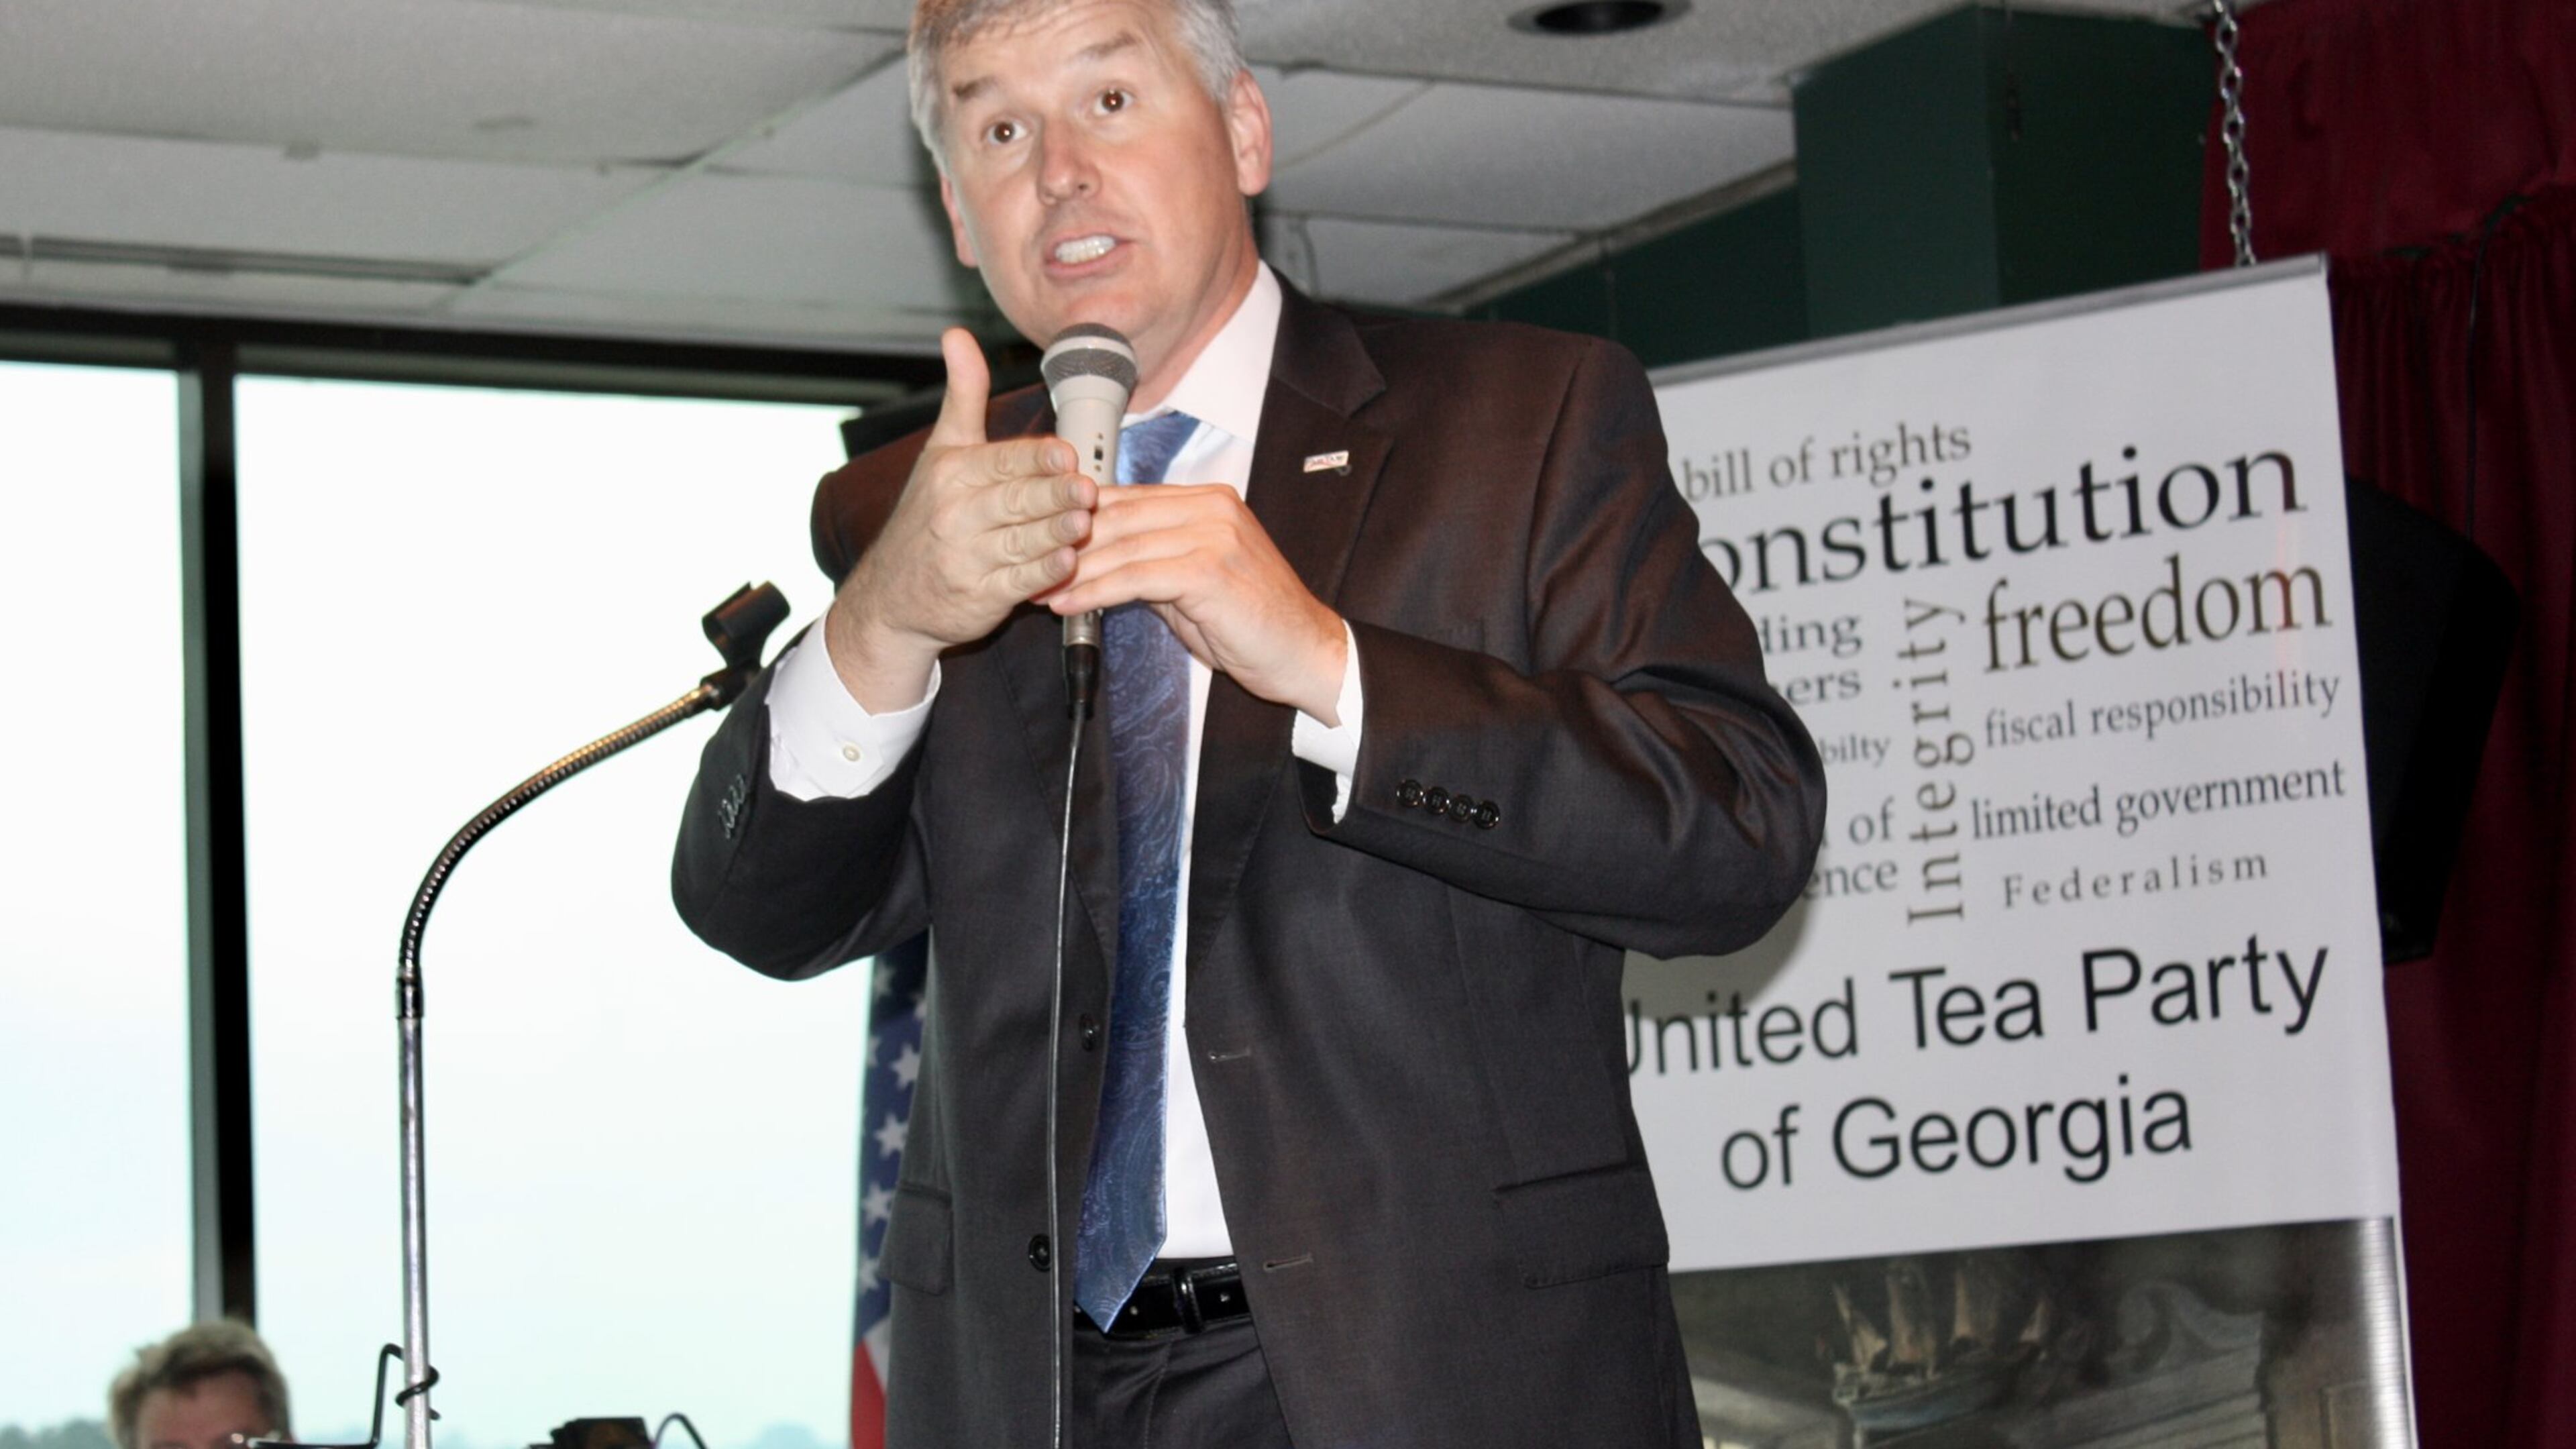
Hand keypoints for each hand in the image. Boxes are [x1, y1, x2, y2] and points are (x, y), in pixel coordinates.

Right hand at [828, 329, 1095, 710]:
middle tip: (1086, 488)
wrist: (891, 597)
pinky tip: (1067, 563)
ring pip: (1019, 541)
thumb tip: (957, 334)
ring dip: (1053, 533)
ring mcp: (966, 558)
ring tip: (1084, 523)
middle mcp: (955, 514)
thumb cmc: (927, 516)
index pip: (1000, 460)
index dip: (1035, 459)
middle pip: (1013, 500)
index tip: (1066, 453)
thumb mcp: (940, 451)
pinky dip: (1042, 575)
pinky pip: (1016, 583)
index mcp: (951, 473)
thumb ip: (962, 395)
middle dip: (1052, 494)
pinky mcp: (979, 597)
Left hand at [1047, 483, 1346, 721]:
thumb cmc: (1252, 625)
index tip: (1039, 539)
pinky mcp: (1210, 570)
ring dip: (1074, 569)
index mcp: (1209, 501)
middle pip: (1120, 516)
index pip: (1128, 499)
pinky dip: (1097, 591)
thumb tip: (1098, 559)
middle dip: (1068, 543)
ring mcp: (1215, 535)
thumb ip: (1153, 562)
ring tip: (1037, 587)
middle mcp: (1213, 507)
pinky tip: (1070, 604)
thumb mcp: (1195, 584)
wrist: (1306, 654)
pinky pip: (1137, 576)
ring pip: (1124, 545)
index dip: (1078, 519)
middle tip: (1025, 564)